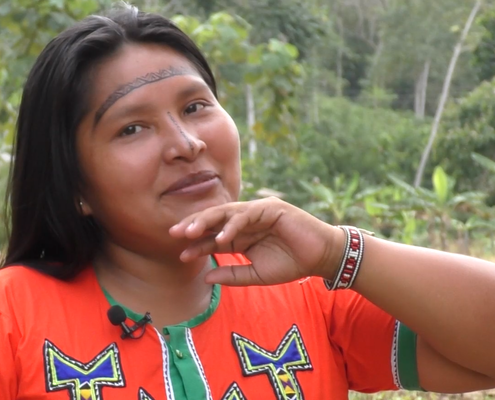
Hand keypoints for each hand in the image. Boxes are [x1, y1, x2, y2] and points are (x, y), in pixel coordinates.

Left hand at [168, 197, 343, 285]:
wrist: (321, 258)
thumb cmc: (291, 265)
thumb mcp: (256, 275)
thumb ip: (232, 276)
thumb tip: (206, 279)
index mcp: (241, 236)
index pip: (213, 237)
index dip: (197, 245)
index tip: (180, 255)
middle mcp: (245, 221)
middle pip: (214, 220)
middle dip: (194, 226)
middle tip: (174, 234)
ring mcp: (257, 212)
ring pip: (226, 213)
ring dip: (207, 221)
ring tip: (190, 232)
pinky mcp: (271, 208)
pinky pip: (247, 215)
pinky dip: (233, 225)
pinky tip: (221, 238)